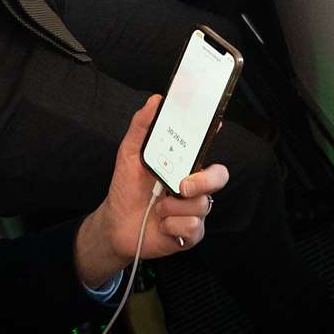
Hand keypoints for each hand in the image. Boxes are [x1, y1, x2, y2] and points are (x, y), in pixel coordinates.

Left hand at [76, 95, 228, 286]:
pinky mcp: (190, 234)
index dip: (213, 135)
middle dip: (204, 181)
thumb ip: (141, 127)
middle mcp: (194, 186)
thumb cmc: (126, 189)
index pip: (206, 147)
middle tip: (181, 186)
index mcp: (184, 165)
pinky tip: (161, 225)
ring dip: (173, 208)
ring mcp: (194, 210)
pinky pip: (192, 227)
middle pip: (219, 177)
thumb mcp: (129, 155)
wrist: (115, 225)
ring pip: (201, 205)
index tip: (215, 125)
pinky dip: (172, 226)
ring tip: (157, 208)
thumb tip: (155, 100)